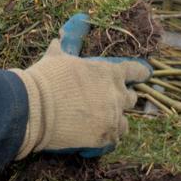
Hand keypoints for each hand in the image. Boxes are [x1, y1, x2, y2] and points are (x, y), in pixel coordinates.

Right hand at [13, 13, 150, 158]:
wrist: (36, 106)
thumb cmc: (47, 77)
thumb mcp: (56, 58)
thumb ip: (62, 49)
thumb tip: (57, 40)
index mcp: (109, 72)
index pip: (134, 71)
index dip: (140, 73)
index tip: (145, 74)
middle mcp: (116, 94)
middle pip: (131, 98)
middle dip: (123, 99)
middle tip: (111, 101)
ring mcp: (112, 117)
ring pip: (125, 122)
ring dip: (116, 121)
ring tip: (103, 123)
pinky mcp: (104, 137)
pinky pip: (114, 140)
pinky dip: (107, 139)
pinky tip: (97, 138)